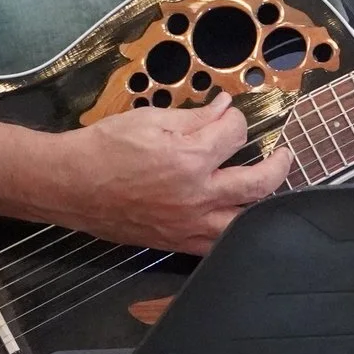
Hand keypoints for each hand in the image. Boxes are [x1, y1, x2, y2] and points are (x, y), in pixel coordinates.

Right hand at [50, 93, 292, 254]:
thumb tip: (224, 108)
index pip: (234, 134)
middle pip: (258, 183)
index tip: (229, 115)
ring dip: (263, 205)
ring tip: (268, 189)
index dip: (235, 119)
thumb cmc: (105, 147)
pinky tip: (237, 219)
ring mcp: (188, 223)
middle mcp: (196, 195)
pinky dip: (233, 233)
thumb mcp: (150, 119)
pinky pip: (216, 245)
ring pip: (245, 223)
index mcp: (189, 158)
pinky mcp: (176, 242)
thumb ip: (194, 117)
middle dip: (278, 165)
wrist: (71, 184)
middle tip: (283, 154)